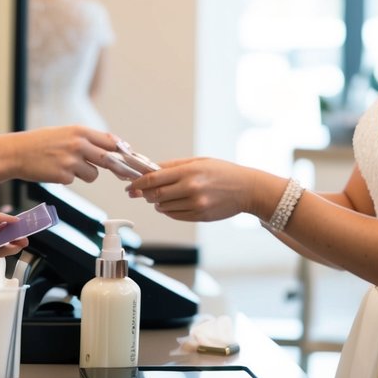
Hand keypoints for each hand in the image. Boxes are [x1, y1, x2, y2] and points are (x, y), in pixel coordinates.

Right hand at [5, 126, 122, 183]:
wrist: (16, 153)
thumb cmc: (41, 143)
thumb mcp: (65, 133)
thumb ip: (87, 139)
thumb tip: (114, 145)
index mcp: (80, 131)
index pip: (111, 141)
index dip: (123, 151)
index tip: (132, 159)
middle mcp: (78, 144)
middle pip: (109, 159)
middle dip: (118, 169)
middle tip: (125, 176)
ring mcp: (71, 160)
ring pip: (94, 174)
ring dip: (86, 174)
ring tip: (67, 166)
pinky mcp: (63, 176)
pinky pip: (76, 180)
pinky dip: (68, 178)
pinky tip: (55, 171)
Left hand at [126, 158, 260, 222]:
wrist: (247, 189)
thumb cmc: (223, 172)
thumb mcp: (198, 161)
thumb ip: (173, 166)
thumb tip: (150, 169)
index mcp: (189, 172)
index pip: (154, 179)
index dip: (138, 184)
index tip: (130, 186)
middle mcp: (191, 189)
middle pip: (156, 195)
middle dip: (145, 194)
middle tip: (141, 192)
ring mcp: (196, 204)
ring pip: (164, 207)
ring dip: (157, 203)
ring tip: (161, 196)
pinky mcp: (200, 216)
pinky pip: (175, 215)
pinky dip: (168, 210)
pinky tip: (172, 204)